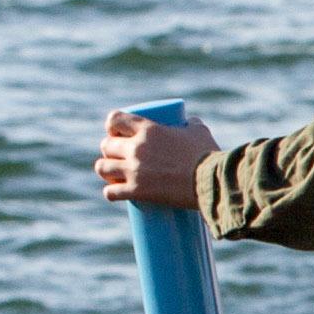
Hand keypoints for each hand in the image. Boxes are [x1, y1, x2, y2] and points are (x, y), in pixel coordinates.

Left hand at [95, 108, 214, 205]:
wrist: (211, 182)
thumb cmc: (207, 155)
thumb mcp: (198, 132)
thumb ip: (190, 125)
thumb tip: (188, 124)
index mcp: (148, 129)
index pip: (115, 120)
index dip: (112, 126)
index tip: (117, 132)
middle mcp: (136, 148)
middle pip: (106, 145)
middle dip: (108, 150)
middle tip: (118, 156)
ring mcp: (134, 170)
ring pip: (102, 168)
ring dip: (105, 170)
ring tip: (112, 174)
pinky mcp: (137, 191)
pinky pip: (111, 192)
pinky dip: (110, 193)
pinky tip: (113, 193)